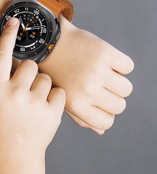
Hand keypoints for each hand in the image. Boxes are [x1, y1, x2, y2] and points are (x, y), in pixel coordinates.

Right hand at [0, 17, 65, 158]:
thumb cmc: (2, 124)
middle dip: (32, 74)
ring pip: (47, 79)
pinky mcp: (50, 112)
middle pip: (31, 66)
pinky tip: (45, 112)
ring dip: (44, 88)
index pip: (0, 56)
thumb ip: (5, 81)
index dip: (7, 37)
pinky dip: (55, 99)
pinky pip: (59, 92)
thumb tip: (23, 62)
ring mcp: (31, 103)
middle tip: (27, 91)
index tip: (13, 20)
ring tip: (35, 106)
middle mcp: (12, 93)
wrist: (14, 154)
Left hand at [37, 16, 134, 133]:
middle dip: (111, 97)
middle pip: (119, 106)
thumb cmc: (53, 72)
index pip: (107, 121)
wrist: (45, 43)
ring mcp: (97, 71)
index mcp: (77, 104)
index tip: (96, 101)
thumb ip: (80, 116)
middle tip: (97, 85)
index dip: (104, 112)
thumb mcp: (60, 98)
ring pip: (126, 88)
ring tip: (101, 73)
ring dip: (117, 81)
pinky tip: (104, 61)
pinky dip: (120, 65)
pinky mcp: (105, 53)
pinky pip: (127, 67)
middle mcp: (88, 90)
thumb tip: (101, 130)